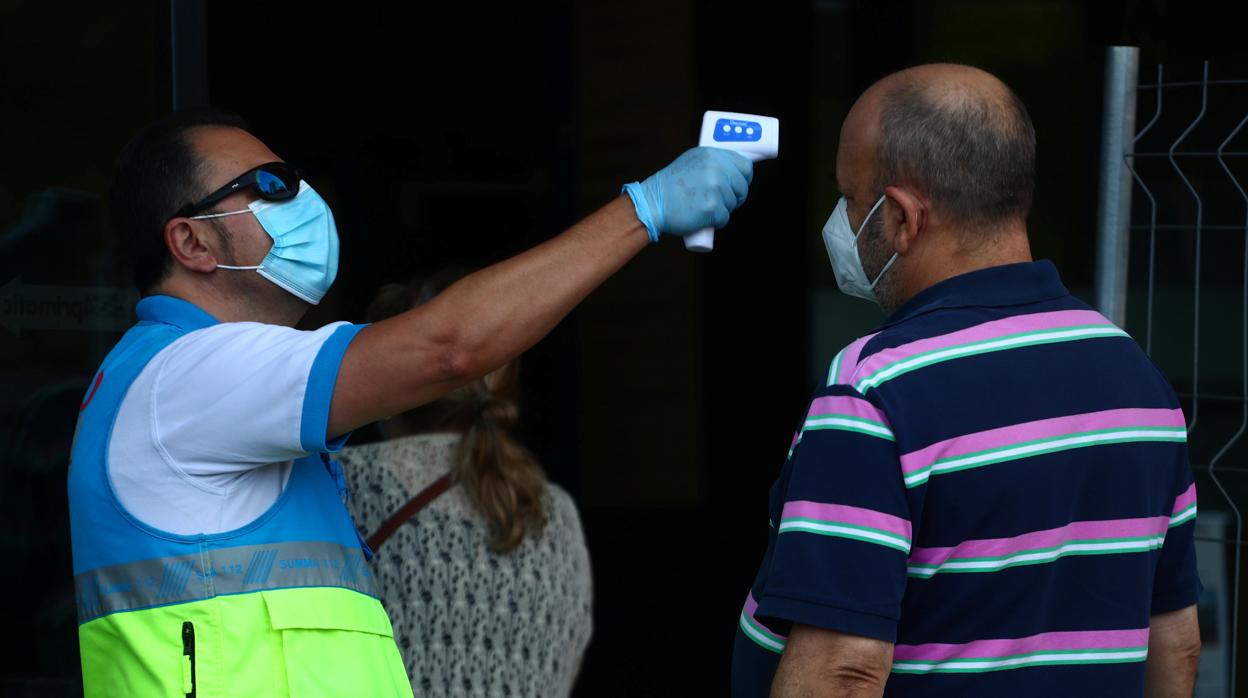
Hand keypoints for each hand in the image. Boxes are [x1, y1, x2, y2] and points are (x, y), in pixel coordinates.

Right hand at [623, 147, 752, 241]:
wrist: (652, 203)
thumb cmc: (670, 186)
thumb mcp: (692, 162)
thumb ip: (712, 162)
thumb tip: (733, 170)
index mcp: (711, 154)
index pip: (745, 166)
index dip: (744, 178)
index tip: (738, 185)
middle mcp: (715, 168)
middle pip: (742, 187)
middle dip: (735, 197)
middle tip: (720, 201)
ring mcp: (715, 187)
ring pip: (733, 204)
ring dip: (723, 210)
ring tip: (703, 207)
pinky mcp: (712, 207)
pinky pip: (725, 218)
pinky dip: (716, 222)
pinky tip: (703, 217)